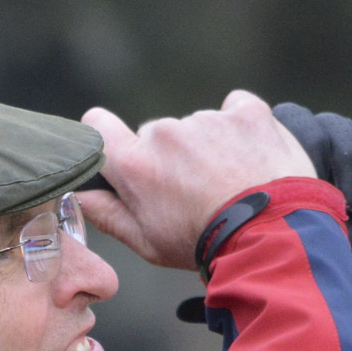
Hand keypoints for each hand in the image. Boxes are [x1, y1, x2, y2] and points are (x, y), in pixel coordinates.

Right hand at [78, 91, 314, 270]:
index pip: (97, 125)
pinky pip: (235, 108)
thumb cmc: (204, 243)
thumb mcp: (146, 242)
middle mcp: (165, 133)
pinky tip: (249, 156)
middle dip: (168, 156)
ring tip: (230, 182)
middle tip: (193, 190)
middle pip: (155, 134)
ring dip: (206, 146)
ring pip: (196, 126)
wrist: (272, 236)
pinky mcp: (247, 112)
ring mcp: (207, 120)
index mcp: (134, 165)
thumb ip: (106, 214)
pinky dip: (239, 127)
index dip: (104, 134)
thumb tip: (78, 195)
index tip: (119, 149)